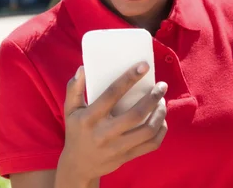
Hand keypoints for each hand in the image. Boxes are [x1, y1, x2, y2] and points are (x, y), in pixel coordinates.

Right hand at [58, 63, 167, 184]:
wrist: (78, 166)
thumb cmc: (76, 131)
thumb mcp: (70, 110)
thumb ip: (74, 88)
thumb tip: (83, 69)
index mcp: (90, 118)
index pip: (112, 94)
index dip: (129, 78)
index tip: (144, 66)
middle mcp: (104, 133)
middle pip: (136, 114)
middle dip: (153, 97)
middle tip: (161, 86)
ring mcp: (117, 147)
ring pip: (147, 130)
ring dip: (160, 114)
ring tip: (162, 101)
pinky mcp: (127, 157)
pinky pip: (151, 145)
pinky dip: (161, 131)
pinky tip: (161, 120)